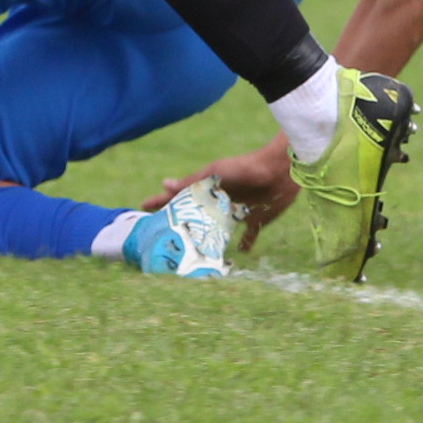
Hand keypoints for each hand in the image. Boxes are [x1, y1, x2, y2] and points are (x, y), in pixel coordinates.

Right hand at [149, 137, 296, 251]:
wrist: (280, 169)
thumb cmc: (244, 168)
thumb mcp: (215, 173)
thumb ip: (192, 182)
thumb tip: (164, 184)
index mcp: (208, 189)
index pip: (179, 196)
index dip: (162, 202)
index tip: (142, 207)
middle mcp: (220, 201)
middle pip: (198, 214)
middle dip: (183, 222)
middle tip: (166, 235)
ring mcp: (238, 210)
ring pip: (220, 228)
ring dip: (210, 237)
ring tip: (197, 250)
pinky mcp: (257, 219)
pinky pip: (249, 235)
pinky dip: (246, 243)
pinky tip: (241, 253)